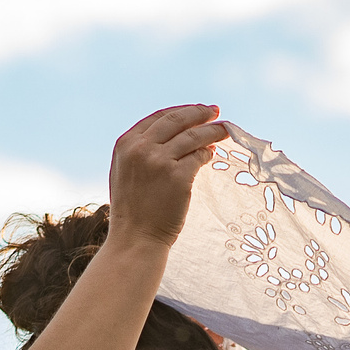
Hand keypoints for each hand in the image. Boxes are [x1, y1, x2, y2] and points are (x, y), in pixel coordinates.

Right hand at [107, 104, 228, 246]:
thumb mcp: (125, 171)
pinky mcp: (178, 177)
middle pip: (177, 120)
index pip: (159, 117)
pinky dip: (208, 153)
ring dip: (212, 130)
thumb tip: (171, 135)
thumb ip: (141, 151)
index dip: (181, 111)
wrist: (135, 238)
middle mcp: (141, 148)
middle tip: (216, 111)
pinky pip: (199, 157)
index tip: (197, 110)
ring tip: (225, 130)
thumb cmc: (132, 210)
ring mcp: (160, 162)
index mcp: (126, 143)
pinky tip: (213, 153)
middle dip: (200, 113)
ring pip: (193, 136)